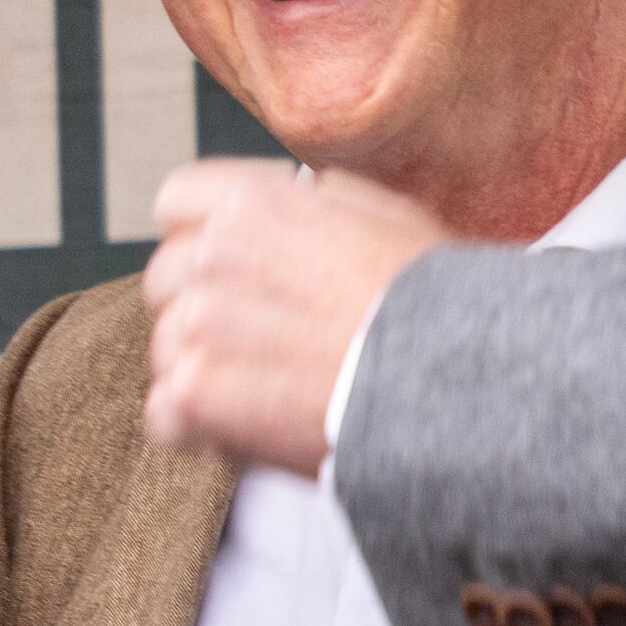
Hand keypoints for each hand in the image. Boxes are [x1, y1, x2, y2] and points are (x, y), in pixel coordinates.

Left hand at [139, 160, 449, 471]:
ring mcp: (198, 327)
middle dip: (204, 309)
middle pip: (165, 281)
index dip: (200, 235)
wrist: (462, 385)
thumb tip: (293, 196)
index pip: (176, 205)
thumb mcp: (384, 214)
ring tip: (275, 390)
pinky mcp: (195, 395)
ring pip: (165, 349)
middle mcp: (212, 256)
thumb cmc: (436, 303)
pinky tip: (252, 429)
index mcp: (252, 204)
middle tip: (264, 343)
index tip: (234, 266)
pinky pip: (163, 413)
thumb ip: (314, 201)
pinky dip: (198, 428)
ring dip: (205, 372)